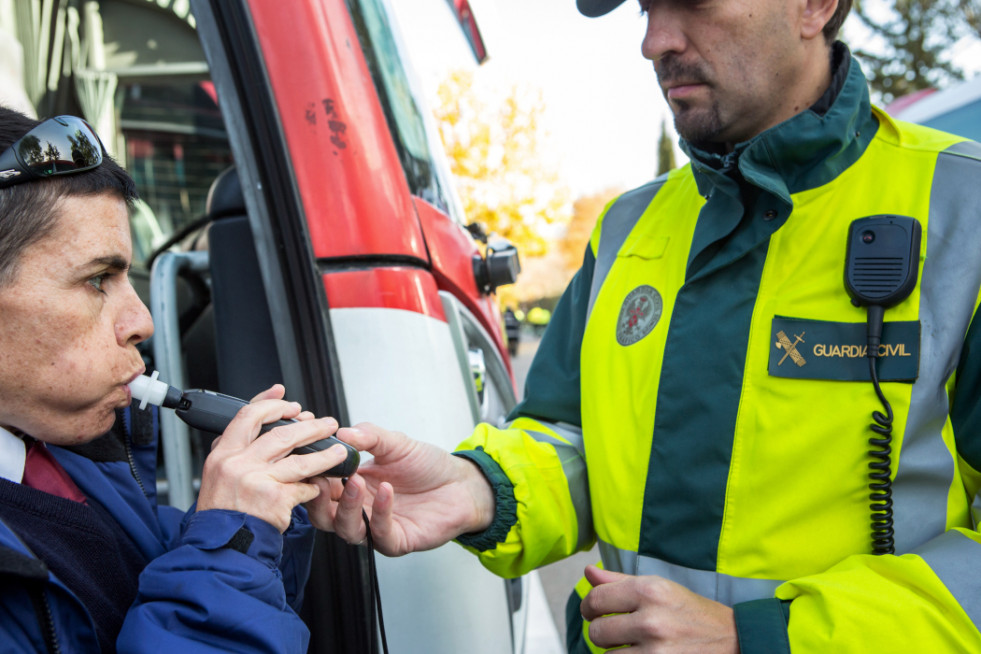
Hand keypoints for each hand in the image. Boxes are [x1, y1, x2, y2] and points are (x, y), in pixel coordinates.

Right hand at [196, 385, 350, 531]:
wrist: (219, 548)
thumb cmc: (222, 514)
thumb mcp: (217, 476)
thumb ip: (237, 452)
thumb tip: (263, 428)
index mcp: (223, 454)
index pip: (247, 416)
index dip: (269, 403)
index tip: (286, 397)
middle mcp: (237, 464)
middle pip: (281, 434)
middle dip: (309, 427)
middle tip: (327, 423)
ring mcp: (256, 480)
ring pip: (299, 460)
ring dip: (324, 454)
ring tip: (339, 450)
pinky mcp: (274, 499)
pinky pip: (303, 488)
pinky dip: (313, 488)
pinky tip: (318, 487)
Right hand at [304, 422, 494, 555]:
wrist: (460, 483)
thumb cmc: (427, 466)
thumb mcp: (395, 443)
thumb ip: (369, 436)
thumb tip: (342, 431)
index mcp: (351, 486)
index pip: (319, 487)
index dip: (311, 477)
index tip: (309, 460)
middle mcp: (359, 510)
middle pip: (322, 516)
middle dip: (318, 498)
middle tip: (322, 478)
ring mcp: (375, 528)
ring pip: (346, 529)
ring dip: (347, 506)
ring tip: (356, 481)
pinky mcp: (397, 541)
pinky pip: (380, 534)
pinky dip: (380, 513)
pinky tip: (386, 491)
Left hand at [581, 565, 738, 652]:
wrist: (735, 641)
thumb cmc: (693, 613)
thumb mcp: (660, 589)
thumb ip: (620, 582)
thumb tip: (588, 572)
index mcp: (650, 591)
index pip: (596, 599)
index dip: (589, 607)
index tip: (594, 612)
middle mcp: (652, 620)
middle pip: (597, 631)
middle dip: (603, 633)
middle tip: (618, 632)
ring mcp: (656, 651)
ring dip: (617, 653)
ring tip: (636, 646)